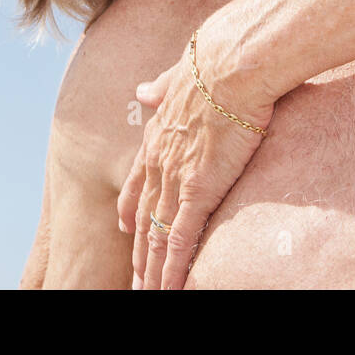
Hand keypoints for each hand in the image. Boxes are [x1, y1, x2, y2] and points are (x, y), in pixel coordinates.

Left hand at [117, 28, 273, 288]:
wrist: (230, 62)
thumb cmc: (213, 62)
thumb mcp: (178, 74)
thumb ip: (160, 89)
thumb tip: (143, 90)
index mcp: (156, 135)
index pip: (136, 182)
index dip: (130, 208)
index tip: (125, 227)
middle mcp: (159, 161)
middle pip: (144, 217)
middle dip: (139, 252)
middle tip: (136, 278)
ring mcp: (175, 178)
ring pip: (158, 235)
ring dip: (153, 268)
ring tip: (149, 292)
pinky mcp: (198, 189)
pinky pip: (181, 238)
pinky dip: (175, 267)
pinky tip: (170, 287)